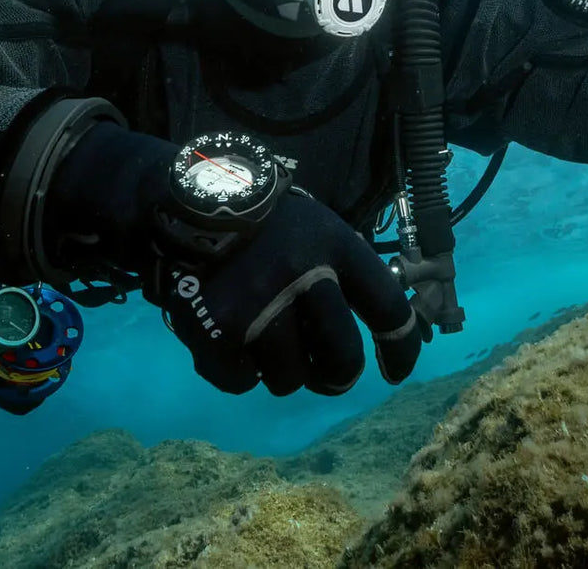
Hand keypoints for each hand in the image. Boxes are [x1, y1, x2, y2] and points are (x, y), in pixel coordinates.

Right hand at [146, 189, 422, 395]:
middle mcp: (300, 274)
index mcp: (333, 245)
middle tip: (328, 375)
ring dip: (284, 371)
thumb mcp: (316, 228)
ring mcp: (254, 305)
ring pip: (289, 378)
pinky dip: (240, 372)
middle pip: (342, 356)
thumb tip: (383, 328)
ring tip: (268, 343)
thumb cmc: (265, 223)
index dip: (400, 347)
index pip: (386, 304)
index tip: (395, 372)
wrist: (187, 205)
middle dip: (339, 375)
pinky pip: (241, 382)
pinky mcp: (213, 328)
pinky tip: (233, 342)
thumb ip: (344, 272)